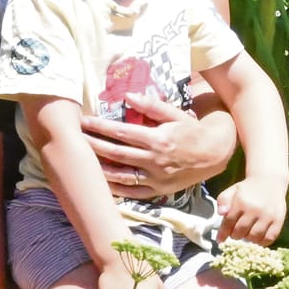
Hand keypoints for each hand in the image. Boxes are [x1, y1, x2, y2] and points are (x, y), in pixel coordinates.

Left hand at [80, 93, 236, 198]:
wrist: (214, 154)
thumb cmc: (191, 130)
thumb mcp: (176, 114)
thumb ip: (152, 105)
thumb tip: (129, 96)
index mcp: (158, 139)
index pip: (122, 132)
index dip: (100, 127)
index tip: (84, 121)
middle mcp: (155, 160)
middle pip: (116, 154)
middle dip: (92, 145)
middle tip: (74, 139)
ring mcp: (156, 178)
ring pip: (120, 175)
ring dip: (99, 168)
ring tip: (81, 160)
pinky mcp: (158, 191)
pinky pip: (132, 192)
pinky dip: (114, 188)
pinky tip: (100, 182)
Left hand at [218, 176, 286, 245]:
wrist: (269, 181)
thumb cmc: (247, 189)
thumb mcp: (232, 191)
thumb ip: (223, 201)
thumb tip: (221, 213)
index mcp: (241, 202)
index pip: (228, 222)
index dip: (223, 233)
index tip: (220, 240)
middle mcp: (255, 209)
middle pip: (240, 232)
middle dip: (235, 235)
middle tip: (235, 233)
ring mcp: (268, 216)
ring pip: (254, 237)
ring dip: (247, 239)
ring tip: (246, 234)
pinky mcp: (278, 220)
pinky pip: (269, 238)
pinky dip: (261, 242)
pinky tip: (257, 237)